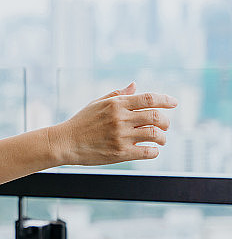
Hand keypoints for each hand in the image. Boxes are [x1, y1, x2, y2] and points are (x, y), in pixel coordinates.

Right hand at [49, 82, 178, 165]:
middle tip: (165, 126)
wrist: (65, 143)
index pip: (149, 98)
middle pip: (157, 116)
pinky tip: (151, 150)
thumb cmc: (80, 123)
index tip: (174, 103)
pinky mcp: (120, 153)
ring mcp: (121, 136)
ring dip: (163, 137)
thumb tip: (135, 85)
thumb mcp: (96, 103)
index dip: (166, 99)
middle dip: (166, 121)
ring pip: (155, 134)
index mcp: (116, 104)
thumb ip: (117, 94)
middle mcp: (120, 119)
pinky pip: (148, 151)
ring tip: (160, 140)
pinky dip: (154, 151)